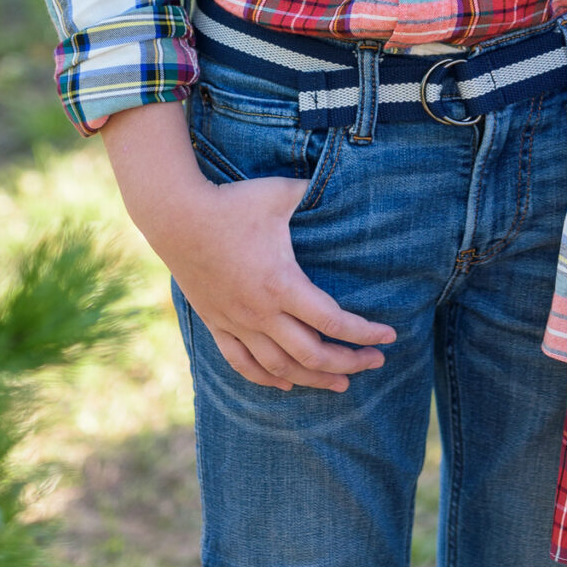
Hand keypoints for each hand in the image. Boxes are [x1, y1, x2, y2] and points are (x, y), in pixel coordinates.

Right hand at [102, 103, 395, 391]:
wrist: (175, 217)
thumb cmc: (232, 203)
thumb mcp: (280, 193)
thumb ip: (315, 191)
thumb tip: (346, 182)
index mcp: (282, 284)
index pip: (333, 321)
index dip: (365, 332)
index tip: (390, 336)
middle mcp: (261, 312)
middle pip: (312, 354)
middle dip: (349, 363)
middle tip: (375, 362)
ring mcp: (236, 322)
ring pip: (280, 367)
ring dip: (314, 379)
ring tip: (341, 384)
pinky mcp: (217, 323)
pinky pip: (243, 363)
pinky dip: (268, 378)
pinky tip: (286, 384)